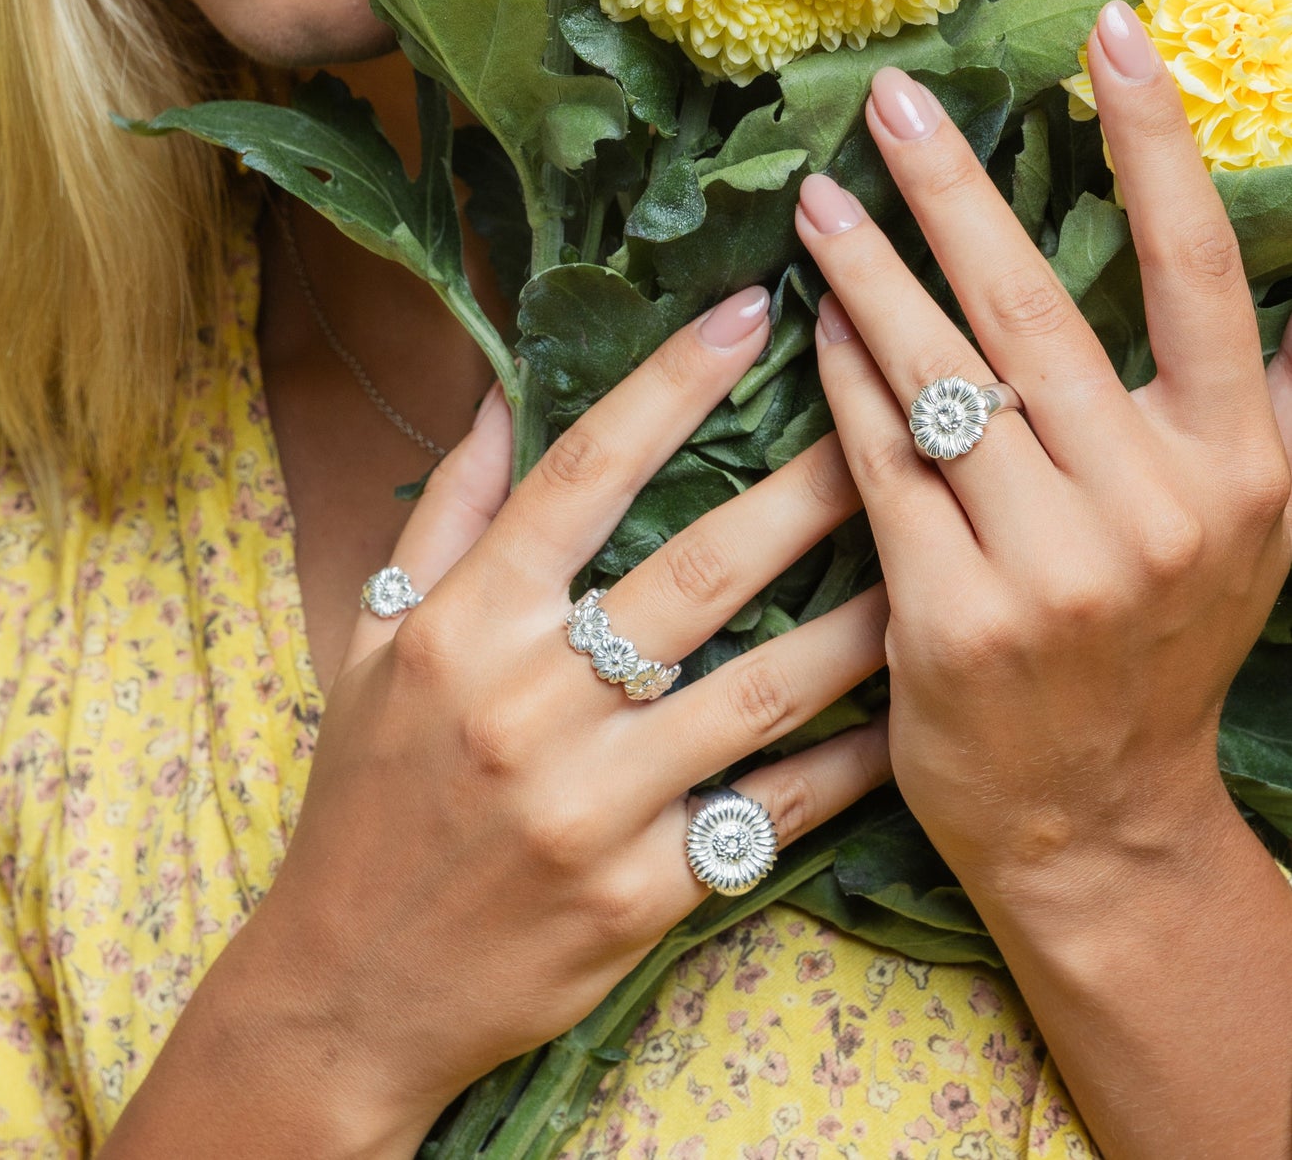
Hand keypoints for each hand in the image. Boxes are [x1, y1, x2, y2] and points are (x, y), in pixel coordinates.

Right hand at [246, 292, 893, 1147]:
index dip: (671, 384)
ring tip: (944, 553)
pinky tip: (912, 710)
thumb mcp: (370, 640)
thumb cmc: (366, 793)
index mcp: (462, 625)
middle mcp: (528, 702)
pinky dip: (849, 760)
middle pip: (698, 570)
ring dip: (865, 617)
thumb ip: (445, 511)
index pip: (581, 474)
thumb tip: (502, 389)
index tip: (752, 309)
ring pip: (762, 689)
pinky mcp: (643, 891)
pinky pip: (773, 810)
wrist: (349, 983)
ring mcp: (592, 803)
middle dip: (810, 485)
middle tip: (902, 412)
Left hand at [793, 0, 1291, 890]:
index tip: (1107, 35)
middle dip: (955, 193)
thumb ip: (1257, 400)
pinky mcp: (950, 614)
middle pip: (1034, 310)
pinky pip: (883, 464)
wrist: (1096, 815)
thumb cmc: (1156, 647)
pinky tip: (814, 327)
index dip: (1156, 145)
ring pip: (942, 380)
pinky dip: (845, 387)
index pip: (1199, 273)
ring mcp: (1049, 564)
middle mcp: (1153, 505)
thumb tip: (1281, 262)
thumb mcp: (1243, 529)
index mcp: (1240, 464)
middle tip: (890, 103)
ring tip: (821, 205)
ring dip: (874, 279)